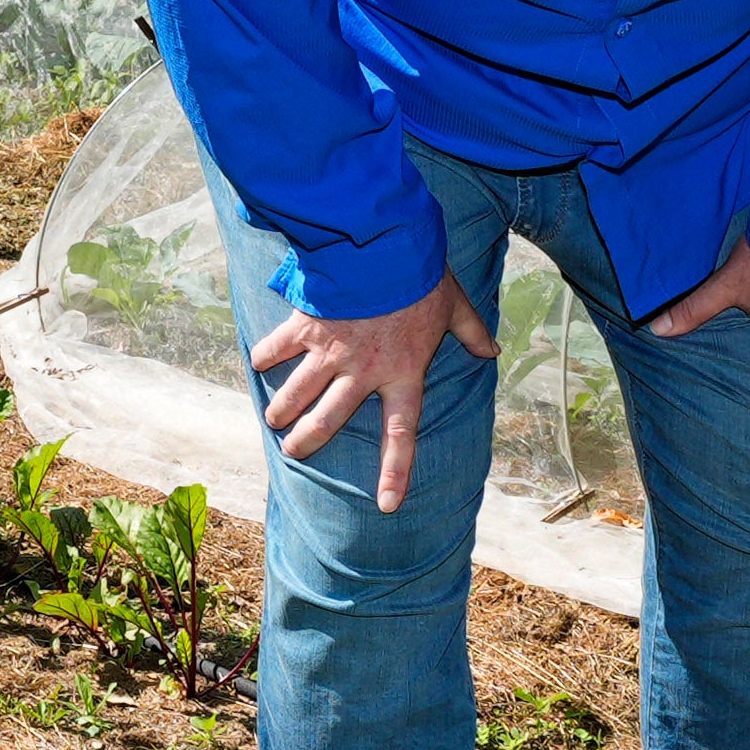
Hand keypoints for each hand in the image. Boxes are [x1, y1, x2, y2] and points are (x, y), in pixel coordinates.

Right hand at [249, 270, 498, 512]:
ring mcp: (330, 352)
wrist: (383, 243)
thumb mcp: (455, 304)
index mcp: (403, 373)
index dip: (394, 473)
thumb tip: (493, 350)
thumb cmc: (421, 275)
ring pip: (298, 393)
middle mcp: (363, 372)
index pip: (401, 436)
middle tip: (293, 450)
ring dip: (282, 409)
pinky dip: (265, 356)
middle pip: (328, 421)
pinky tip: (256, 364)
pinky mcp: (306, 327)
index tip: (385, 505)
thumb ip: (472, 331)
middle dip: (306, 440)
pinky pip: (278, 348)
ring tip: (274, 420)